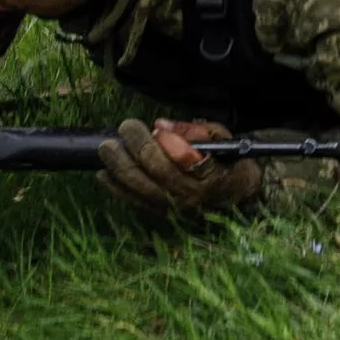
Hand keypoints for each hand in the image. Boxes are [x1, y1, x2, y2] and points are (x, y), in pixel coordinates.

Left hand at [97, 117, 263, 215]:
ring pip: (142, 190)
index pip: (180, 162)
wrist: (235, 193)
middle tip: (122, 129)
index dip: (158, 144)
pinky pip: (136, 202)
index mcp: (209, 176)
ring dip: (121, 168)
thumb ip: (193, 130)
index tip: (144, 126)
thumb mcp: (220, 138)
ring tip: (107, 149)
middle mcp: (190, 196)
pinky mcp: (162, 213)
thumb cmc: (226, 159)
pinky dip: (118, 189)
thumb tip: (160, 126)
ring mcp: (175, 208)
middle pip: (156, 174)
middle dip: (135, 151)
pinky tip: (103, 175)